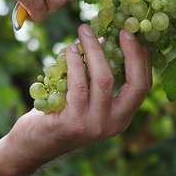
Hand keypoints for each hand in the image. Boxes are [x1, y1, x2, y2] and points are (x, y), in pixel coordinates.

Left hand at [11, 26, 152, 162]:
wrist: (32, 145)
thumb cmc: (60, 115)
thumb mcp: (85, 97)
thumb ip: (97, 76)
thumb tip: (104, 40)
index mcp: (122, 116)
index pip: (143, 86)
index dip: (142, 60)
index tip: (134, 35)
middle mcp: (114, 123)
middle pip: (136, 85)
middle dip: (132, 54)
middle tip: (122, 30)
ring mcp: (95, 125)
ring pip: (104, 80)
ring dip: (95, 51)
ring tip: (85, 31)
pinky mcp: (73, 122)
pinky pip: (78, 86)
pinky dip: (76, 63)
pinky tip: (71, 49)